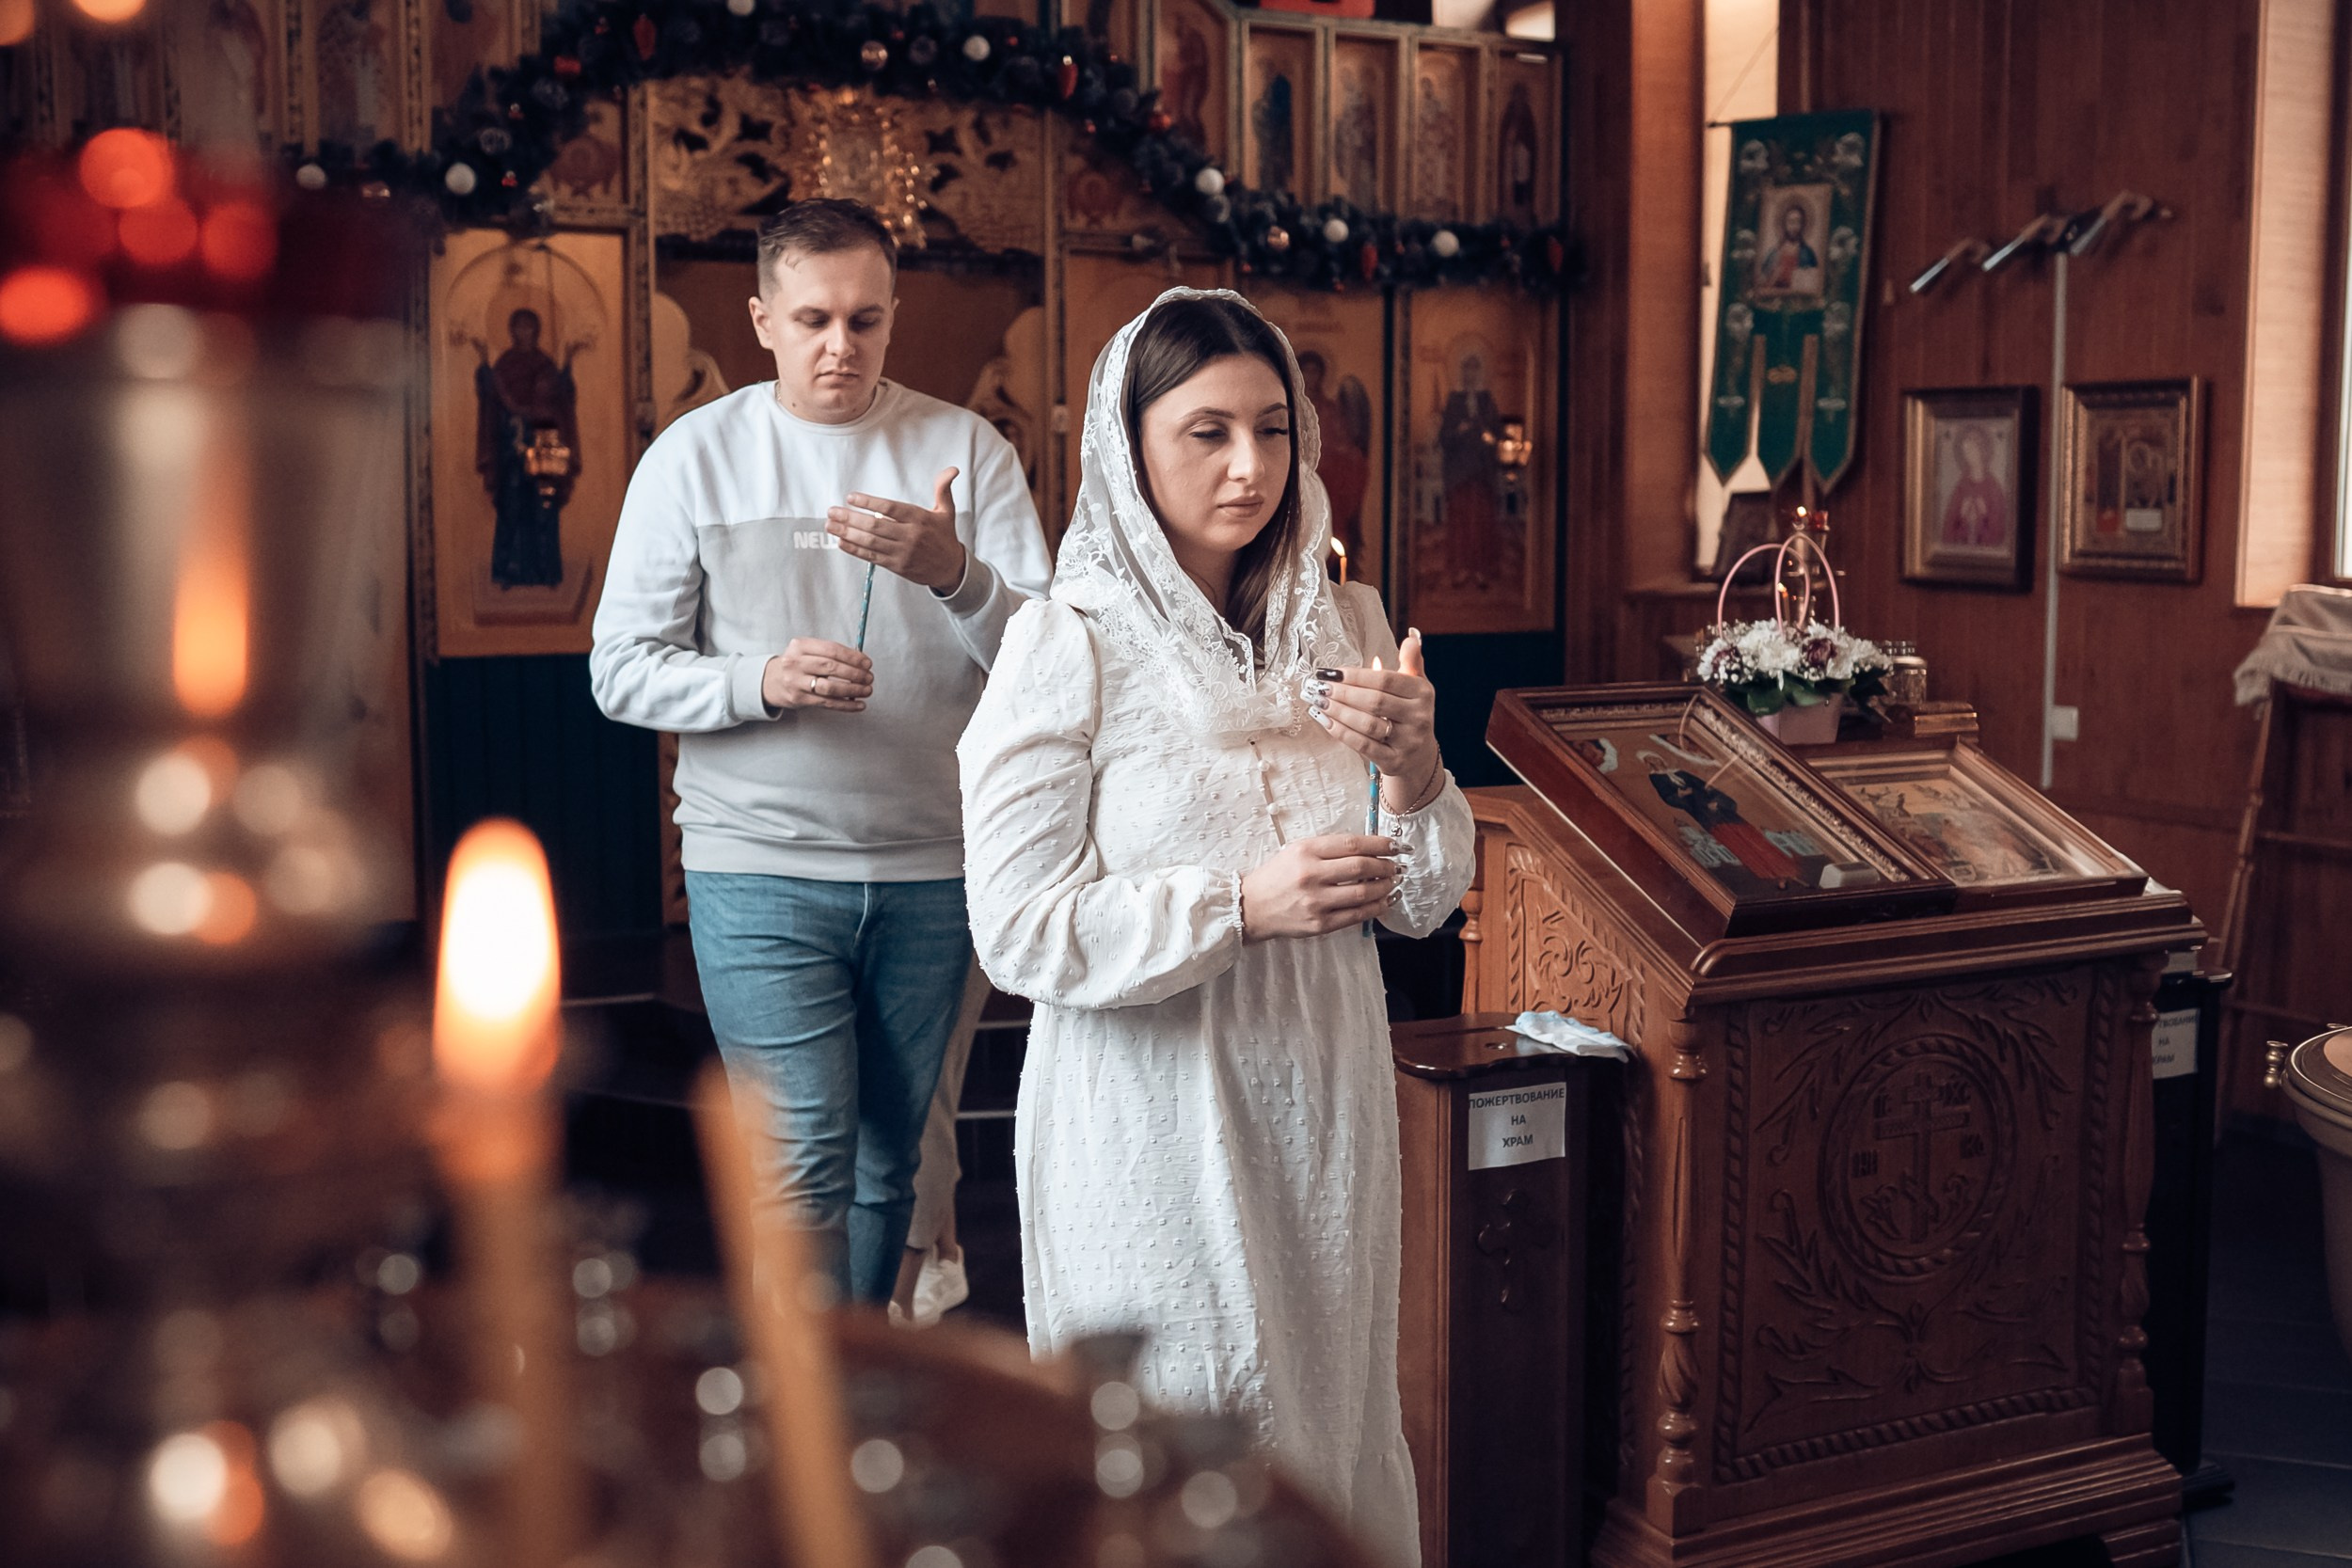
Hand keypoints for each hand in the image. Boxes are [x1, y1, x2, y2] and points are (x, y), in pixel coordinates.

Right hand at [761, 639, 873, 712]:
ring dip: (853, 690)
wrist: (770, 681)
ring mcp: (796, 682)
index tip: (867, 663)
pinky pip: (827, 703)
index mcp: (800, 646)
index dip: (853, 657)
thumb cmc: (797, 664)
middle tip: (869, 677)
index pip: (831, 650)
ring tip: (867, 690)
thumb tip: (861, 662)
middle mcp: (795, 663)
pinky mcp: (799, 699)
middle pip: (831, 668)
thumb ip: (829, 653)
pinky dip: (846, 705)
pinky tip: (859, 704)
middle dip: (855, 673)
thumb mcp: (806, 651)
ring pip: (830, 687)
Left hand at [827, 467, 966, 593]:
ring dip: (848, 533)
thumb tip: (952, 470)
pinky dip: (855, 550)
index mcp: (920, 519)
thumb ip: (943, 488)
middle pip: (876, 526)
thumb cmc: (944, 536)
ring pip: (871, 542)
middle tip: (832, 511)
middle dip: (850, 518)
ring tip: (831, 525)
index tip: (851, 497)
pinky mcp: (897, 566)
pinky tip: (841, 542)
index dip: (869, 502)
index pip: (890, 508)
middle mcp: (910, 536)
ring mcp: (902, 552)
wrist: (950, 568)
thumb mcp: (947, 511)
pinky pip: (872, 557)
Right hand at [1240, 835, 1399, 941]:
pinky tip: (1385, 901)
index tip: (1395, 846)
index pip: (1352, 844)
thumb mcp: (1297, 850)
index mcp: (1306, 851)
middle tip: (1397, 866)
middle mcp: (1311, 875)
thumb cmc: (1278, 875)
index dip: (1380, 844)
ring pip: (1363, 892)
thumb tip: (1369, 848)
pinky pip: (1357, 915)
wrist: (1253, 906)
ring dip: (1385, 886)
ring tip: (1393, 882)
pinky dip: (1376, 907)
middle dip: (1386, 866)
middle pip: (1361, 867)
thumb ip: (1330, 848)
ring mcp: (1316, 902)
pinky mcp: (1320, 924)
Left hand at [1308, 628, 1440, 806]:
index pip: (1385, 680)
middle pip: (1375, 702)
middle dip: (1343, 693)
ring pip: (1367, 724)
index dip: (1356, 675)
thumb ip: (1411, 660)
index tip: (1331, 672)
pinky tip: (1325, 720)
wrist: (1419, 755)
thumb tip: (1411, 635)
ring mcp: (1407, 741)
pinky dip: (1340, 732)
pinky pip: (1362, 745)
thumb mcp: (1415, 685)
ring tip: (1318, 702)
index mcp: (1422, 692)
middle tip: (1319, 687)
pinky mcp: (1394, 761)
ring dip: (1339, 712)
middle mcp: (1419, 717)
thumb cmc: (1409, 712)